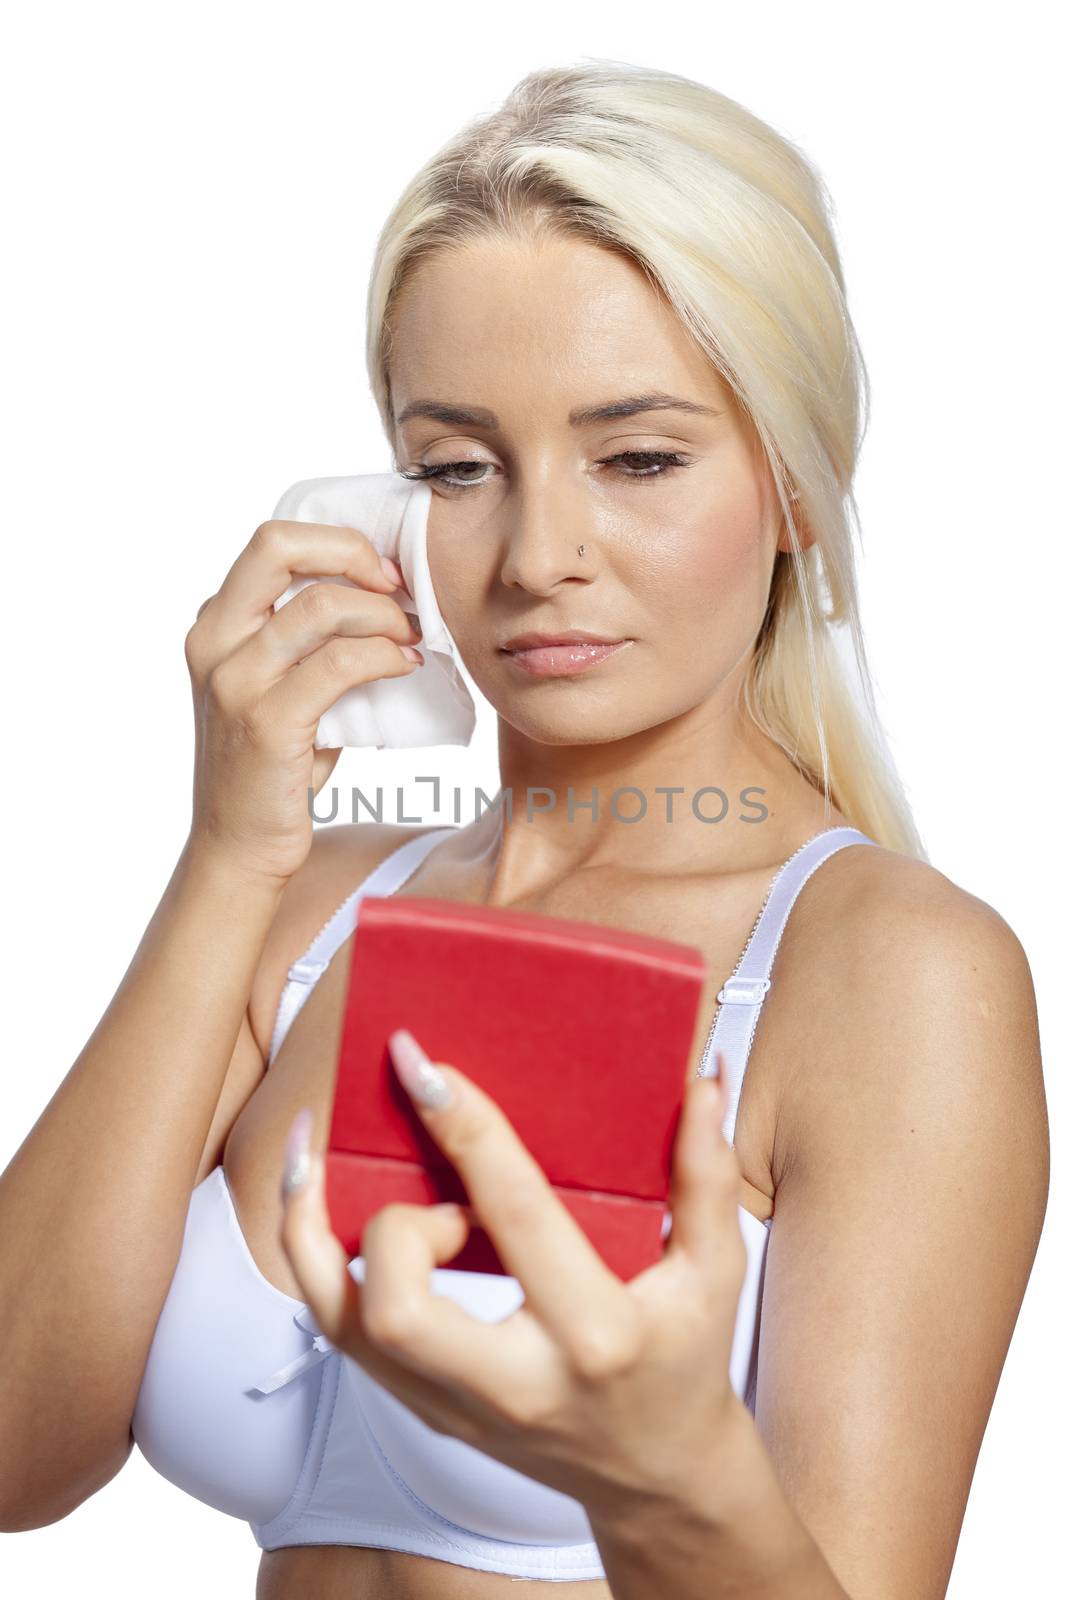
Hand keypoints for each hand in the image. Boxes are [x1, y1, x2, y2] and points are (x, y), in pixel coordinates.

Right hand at [183, 519, 423, 884]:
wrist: (240, 849)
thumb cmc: (274, 770)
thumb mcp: (279, 690)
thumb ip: (308, 643)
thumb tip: (387, 599)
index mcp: (215, 626)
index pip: (272, 542)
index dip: (337, 544)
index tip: (381, 573)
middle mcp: (214, 643)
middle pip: (279, 546)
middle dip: (352, 554)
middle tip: (397, 589)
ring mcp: (236, 681)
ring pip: (322, 606)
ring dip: (383, 615)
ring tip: (411, 638)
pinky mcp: (267, 721)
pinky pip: (339, 663)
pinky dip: (384, 656)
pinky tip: (405, 666)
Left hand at [277, 1031, 750, 1525]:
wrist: (659, 1478)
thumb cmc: (686, 1359)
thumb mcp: (714, 1271)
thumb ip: (705, 1176)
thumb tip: (701, 1080)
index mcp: (595, 1332)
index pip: (515, 1218)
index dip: (466, 1131)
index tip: (425, 1065)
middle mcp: (516, 1380)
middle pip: (399, 1305)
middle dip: (392, 1221)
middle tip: (434, 1191)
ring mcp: (459, 1405)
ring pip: (344, 1326)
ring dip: (316, 1235)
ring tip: (320, 1162)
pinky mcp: (426, 1410)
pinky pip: (342, 1337)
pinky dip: (316, 1266)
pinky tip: (323, 1208)